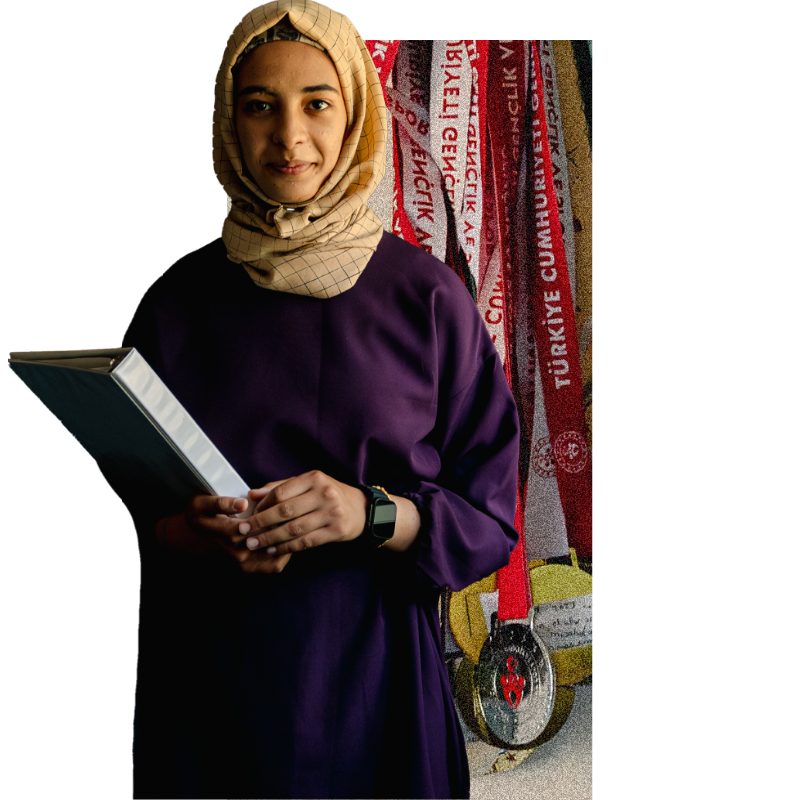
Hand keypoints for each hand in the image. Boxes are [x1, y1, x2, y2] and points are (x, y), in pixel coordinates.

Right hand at [174, 494, 292, 572]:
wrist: (189, 541)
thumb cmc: (198, 519)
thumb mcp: (201, 504)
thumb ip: (221, 502)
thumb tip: (242, 503)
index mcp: (229, 533)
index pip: (264, 523)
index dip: (275, 511)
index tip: (283, 502)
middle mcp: (239, 552)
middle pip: (273, 536)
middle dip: (284, 523)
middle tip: (294, 511)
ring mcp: (244, 564)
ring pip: (278, 552)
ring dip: (287, 538)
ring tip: (292, 523)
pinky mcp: (248, 569)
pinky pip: (275, 566)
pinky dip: (284, 552)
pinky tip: (285, 538)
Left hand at [239, 470, 367, 556]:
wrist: (362, 510)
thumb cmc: (330, 495)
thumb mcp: (309, 484)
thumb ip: (280, 487)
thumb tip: (251, 495)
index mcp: (314, 478)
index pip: (281, 492)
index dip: (262, 506)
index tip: (249, 516)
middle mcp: (324, 494)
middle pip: (285, 511)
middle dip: (260, 524)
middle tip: (243, 533)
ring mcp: (332, 513)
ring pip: (294, 529)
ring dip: (270, 539)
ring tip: (255, 544)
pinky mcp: (336, 531)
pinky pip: (306, 542)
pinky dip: (287, 547)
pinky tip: (274, 550)